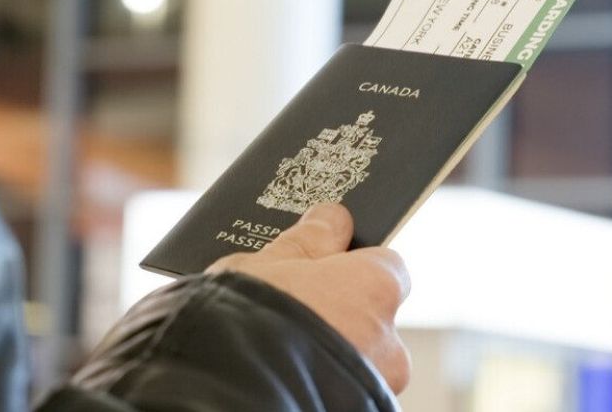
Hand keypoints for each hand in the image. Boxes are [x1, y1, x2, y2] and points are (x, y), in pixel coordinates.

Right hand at [206, 203, 411, 392]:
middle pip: (373, 318)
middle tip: (292, 318)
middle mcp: (390, 338)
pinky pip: (346, 390)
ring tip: (281, 353)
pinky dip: (324, 383)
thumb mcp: (265, 266)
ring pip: (359, 359)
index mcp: (378, 286)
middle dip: (340, 317)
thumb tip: (332, 219)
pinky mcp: (359, 410)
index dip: (352, 270)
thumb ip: (307, 242)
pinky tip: (286, 376)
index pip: (386, 267)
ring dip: (332, 354)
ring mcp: (377, 383)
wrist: (220, 396)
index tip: (321, 274)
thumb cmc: (243, 321)